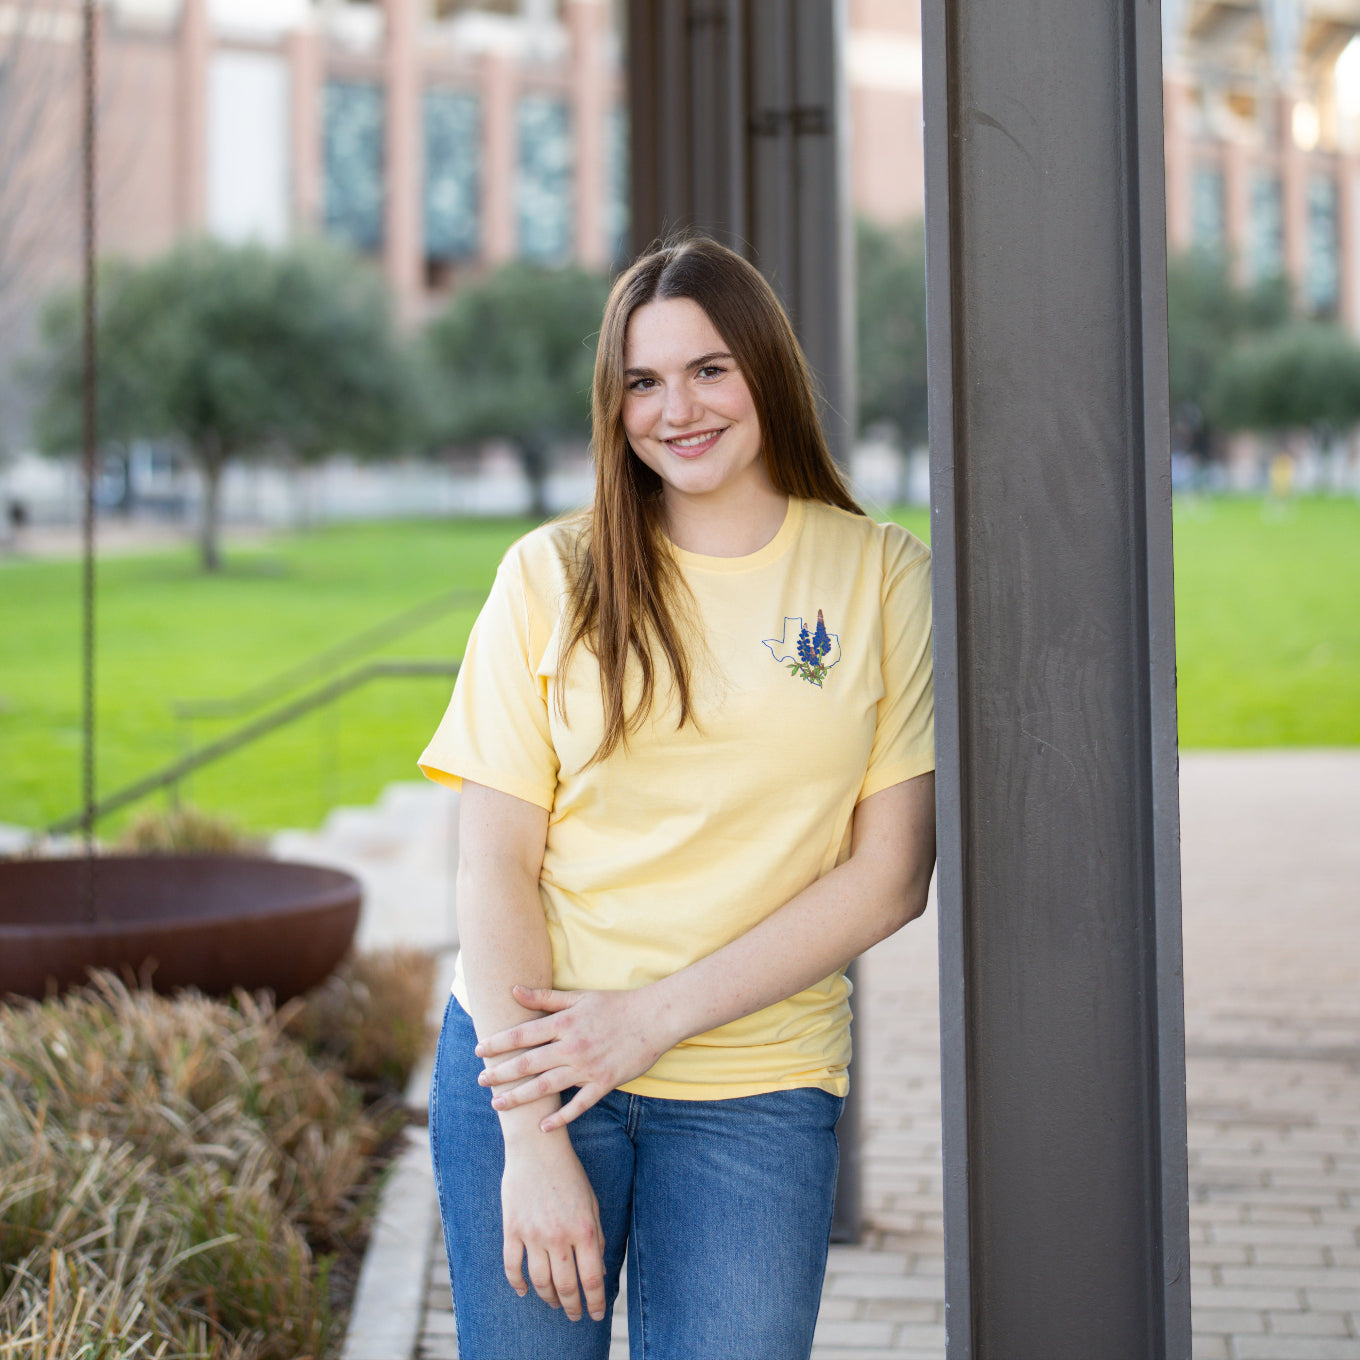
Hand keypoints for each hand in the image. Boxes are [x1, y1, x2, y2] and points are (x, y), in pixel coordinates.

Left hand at [477, 985, 673, 1129]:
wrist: (654, 1018)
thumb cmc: (615, 1004)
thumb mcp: (579, 997)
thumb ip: (545, 997)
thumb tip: (514, 990)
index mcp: (565, 1023)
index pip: (523, 1034)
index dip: (499, 1043)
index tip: (480, 1050)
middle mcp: (572, 1046)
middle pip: (529, 1063)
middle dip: (502, 1073)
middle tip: (481, 1081)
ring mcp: (588, 1067)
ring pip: (547, 1086)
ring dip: (520, 1097)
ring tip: (499, 1104)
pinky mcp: (604, 1083)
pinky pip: (579, 1105)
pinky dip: (561, 1117)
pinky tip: (543, 1128)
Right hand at [501, 1135, 606, 1321]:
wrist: (537, 1147)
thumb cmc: (569, 1173)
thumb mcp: (592, 1201)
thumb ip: (597, 1235)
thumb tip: (599, 1269)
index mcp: (584, 1229)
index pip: (592, 1279)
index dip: (595, 1302)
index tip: (595, 1314)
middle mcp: (559, 1236)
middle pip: (566, 1286)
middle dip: (572, 1307)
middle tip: (575, 1315)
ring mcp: (533, 1234)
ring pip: (540, 1282)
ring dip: (548, 1298)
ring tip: (554, 1304)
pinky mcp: (512, 1229)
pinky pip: (512, 1266)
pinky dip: (517, 1284)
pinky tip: (523, 1291)